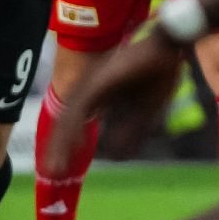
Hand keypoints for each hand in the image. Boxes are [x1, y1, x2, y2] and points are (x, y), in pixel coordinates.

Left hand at [49, 34, 185, 174]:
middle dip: (57, 148)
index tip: (61, 166)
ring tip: (55, 167)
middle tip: (52, 172)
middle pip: (65, 123)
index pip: (75, 124)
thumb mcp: (143, 111)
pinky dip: (74, 130)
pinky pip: (80, 110)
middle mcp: (89, 90)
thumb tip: (119, 158)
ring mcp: (90, 85)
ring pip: (68, 119)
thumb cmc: (156, 74)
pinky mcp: (96, 82)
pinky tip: (73, 147)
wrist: (165, 47)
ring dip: (61, 145)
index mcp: (98, 96)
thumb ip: (129, 132)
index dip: (67, 145)